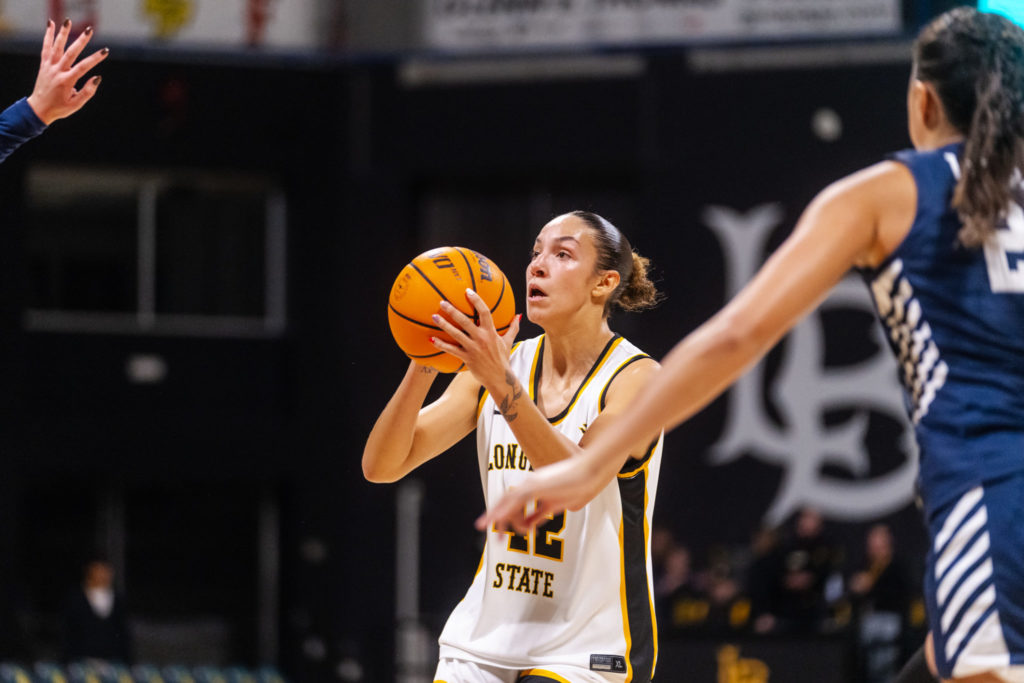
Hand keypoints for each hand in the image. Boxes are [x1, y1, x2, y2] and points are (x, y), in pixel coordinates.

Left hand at [26, 19, 108, 124]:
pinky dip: (48, 35)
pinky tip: (51, 24)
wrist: (39, 108)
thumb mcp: (76, 105)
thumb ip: (88, 92)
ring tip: (68, 21)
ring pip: (56, 47)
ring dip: (62, 33)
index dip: (95, 59)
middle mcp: (56, 71)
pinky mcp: (44, 64)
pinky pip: (46, 47)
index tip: (105, 51)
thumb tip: (97, 78)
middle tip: (90, 30)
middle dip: (81, 41)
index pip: (83, 67)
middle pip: (70, 53)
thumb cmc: (60, 108)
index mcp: (66, 81)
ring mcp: (49, 66)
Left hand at [430, 289, 519, 388]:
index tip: (468, 291)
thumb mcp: (508, 342)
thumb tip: (518, 315)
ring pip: (456, 334)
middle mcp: (481, 338)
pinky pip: (451, 350)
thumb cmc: (503, 359)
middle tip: (442, 302)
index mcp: (491, 332)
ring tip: (434, 316)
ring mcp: (473, 348)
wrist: (499, 378)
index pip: (485, 312)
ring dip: (444, 324)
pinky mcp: (466, 358)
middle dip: (453, 311)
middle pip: (465, 321)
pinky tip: (431, 339)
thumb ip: (513, 327)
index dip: (476, 300)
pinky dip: (441, 344)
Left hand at [475, 456, 597, 534]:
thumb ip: (539, 514)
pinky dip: (508, 509)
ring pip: (508, 501)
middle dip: (495, 515)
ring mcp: (531, 484)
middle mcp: (528, 484)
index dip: (503, 515)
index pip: (512, 502)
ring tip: (493, 530)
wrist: (588, 473)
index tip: (498, 529)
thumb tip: (528, 526)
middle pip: (505, 500)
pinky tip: (500, 519)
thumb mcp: (553, 505)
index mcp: (532, 488)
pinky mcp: (536, 486)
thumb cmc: (575, 487)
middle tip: (485, 529)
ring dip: (498, 515)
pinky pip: (518, 499)